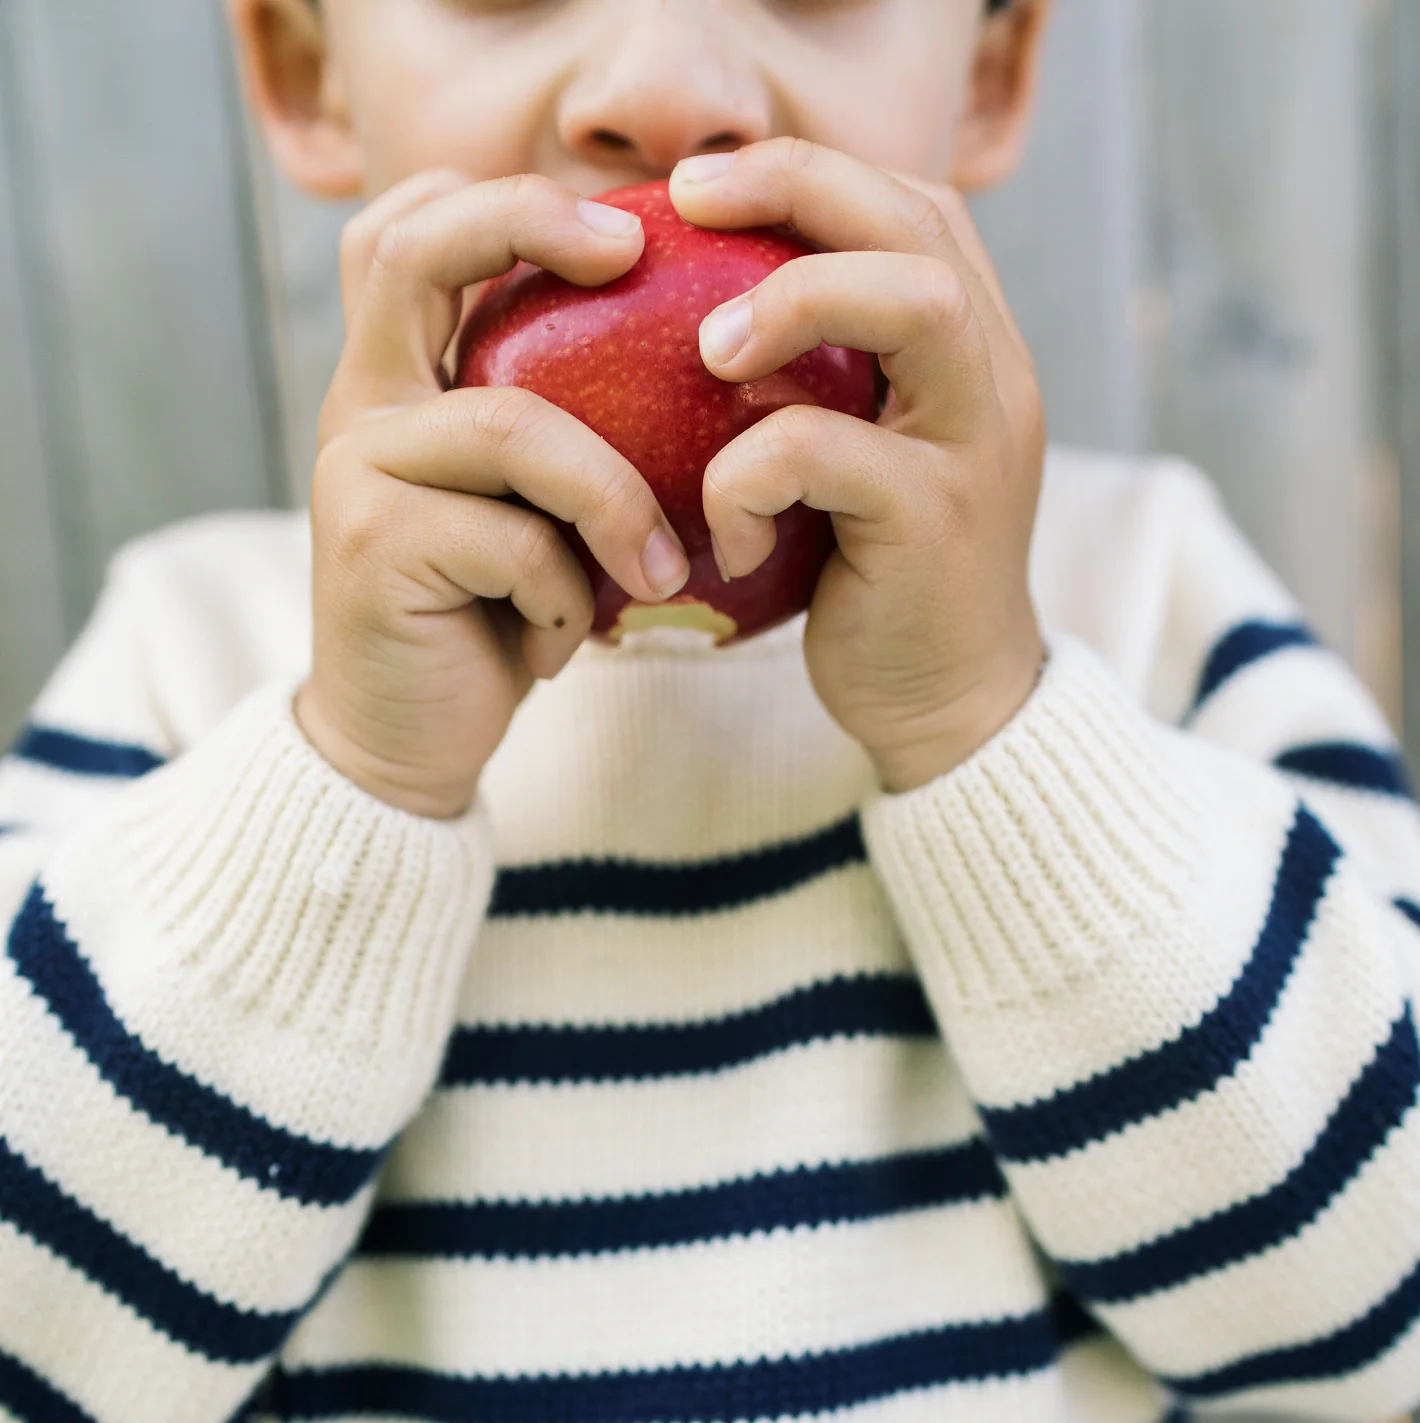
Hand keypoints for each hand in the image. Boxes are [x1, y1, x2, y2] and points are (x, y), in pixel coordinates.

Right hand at [297, 171, 689, 818]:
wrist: (408, 743)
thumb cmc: (495, 619)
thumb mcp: (532, 514)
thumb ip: (562, 435)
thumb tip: (698, 364)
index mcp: (398, 384)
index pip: (409, 233)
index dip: (499, 199)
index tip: (619, 229)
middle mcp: (360, 407)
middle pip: (416, 254)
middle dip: (529, 223)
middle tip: (630, 251)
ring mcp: (355, 471)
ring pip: (513, 427)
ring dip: (614, 503)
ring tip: (660, 576)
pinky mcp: (370, 547)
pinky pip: (517, 541)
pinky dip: (570, 598)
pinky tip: (564, 649)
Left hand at [669, 141, 1046, 793]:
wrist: (950, 702)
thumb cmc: (874, 574)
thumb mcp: (857, 459)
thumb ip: (821, 384)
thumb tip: (691, 317)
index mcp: (971, 351)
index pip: (915, 207)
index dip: (812, 173)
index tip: (703, 186)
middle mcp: (993, 381)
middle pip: (920, 227)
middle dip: (799, 188)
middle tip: (688, 202)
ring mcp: (977, 449)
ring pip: (915, 307)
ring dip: (796, 301)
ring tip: (708, 353)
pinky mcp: (936, 525)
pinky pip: (829, 456)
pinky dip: (748, 477)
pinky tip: (728, 532)